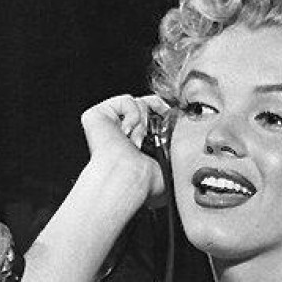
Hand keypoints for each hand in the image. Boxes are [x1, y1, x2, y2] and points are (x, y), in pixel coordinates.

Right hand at [80, 92, 169, 207]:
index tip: (169, 114)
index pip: (149, 115)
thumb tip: (184, 144)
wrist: (129, 177)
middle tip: (149, 135)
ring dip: (142, 122)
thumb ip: (173, 150)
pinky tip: (126, 133)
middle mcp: (120, 131)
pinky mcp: (97, 115)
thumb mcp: (167, 165)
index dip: (160, 111)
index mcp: (134, 141)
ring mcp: (107, 122)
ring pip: (137, 102)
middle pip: (144, 105)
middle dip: (151, 118)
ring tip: (135, 141)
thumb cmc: (145, 181)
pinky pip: (125, 100)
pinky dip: (131, 114)